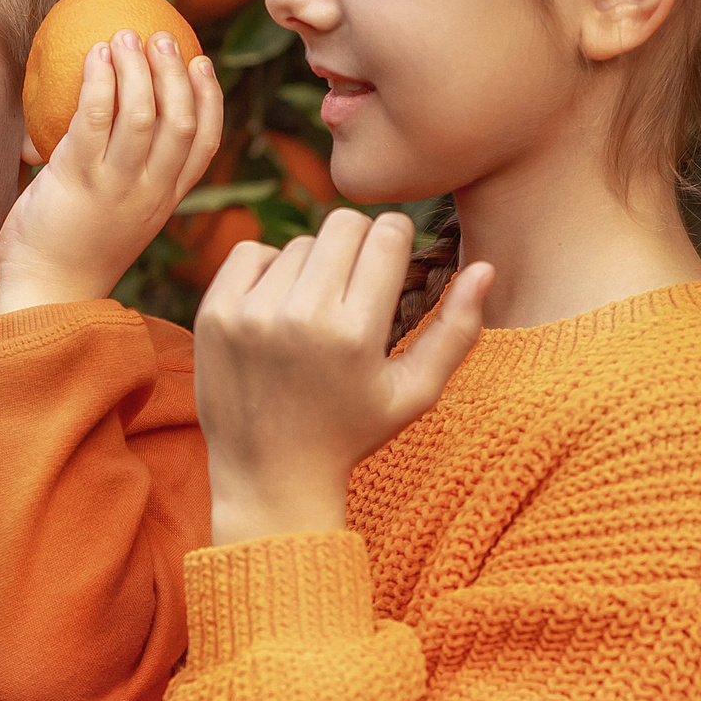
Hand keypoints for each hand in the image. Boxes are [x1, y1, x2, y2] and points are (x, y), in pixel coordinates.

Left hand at [0, 29, 222, 313]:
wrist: (45, 291)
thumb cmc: (72, 246)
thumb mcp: (117, 211)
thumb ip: (123, 172)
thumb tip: (108, 115)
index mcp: (166, 199)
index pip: (206, 144)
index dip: (210, 98)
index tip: (201, 63)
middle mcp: (151, 192)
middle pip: (181, 121)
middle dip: (176, 72)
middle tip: (161, 36)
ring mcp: (116, 187)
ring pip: (142, 114)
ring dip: (136, 68)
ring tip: (123, 36)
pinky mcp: (77, 179)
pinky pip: (94, 118)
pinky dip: (98, 80)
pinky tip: (93, 56)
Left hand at [192, 208, 492, 546]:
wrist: (270, 477)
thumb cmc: (352, 431)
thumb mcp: (415, 391)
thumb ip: (457, 329)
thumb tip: (487, 266)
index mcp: (357, 333)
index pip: (387, 233)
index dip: (396, 241)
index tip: (391, 266)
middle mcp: (302, 317)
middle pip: (344, 223)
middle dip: (358, 244)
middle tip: (356, 285)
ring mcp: (252, 314)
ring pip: (299, 242)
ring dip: (313, 266)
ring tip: (316, 312)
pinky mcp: (214, 314)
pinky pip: (250, 251)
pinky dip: (267, 270)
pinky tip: (278, 307)